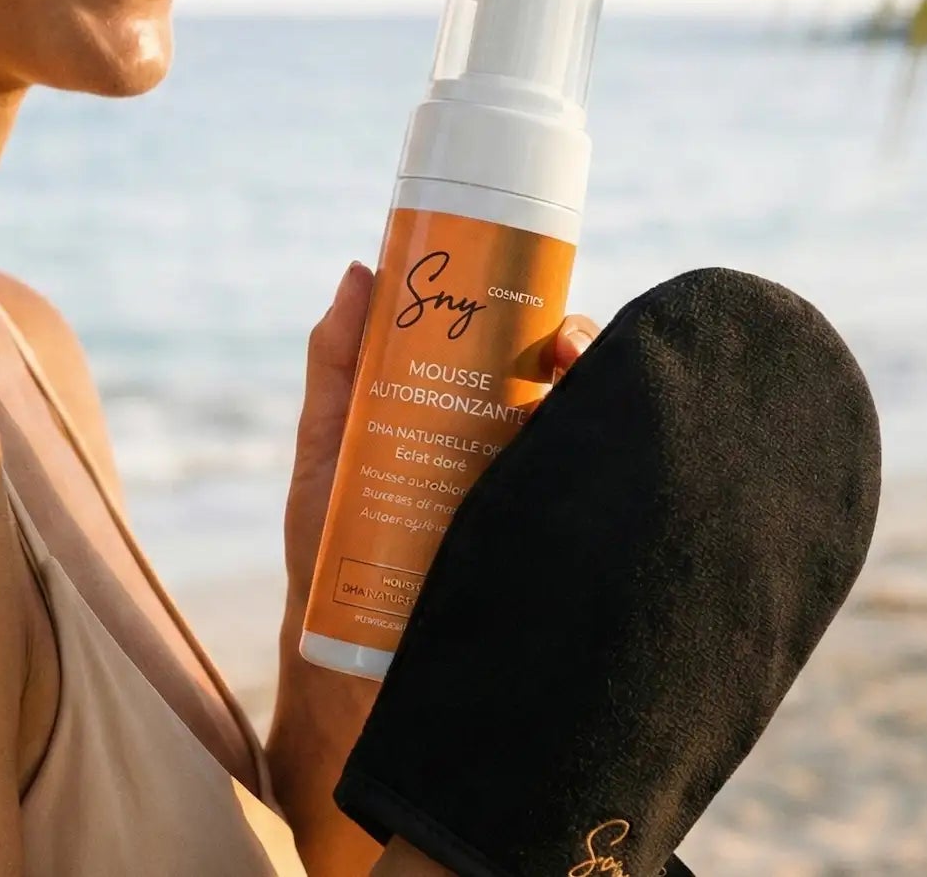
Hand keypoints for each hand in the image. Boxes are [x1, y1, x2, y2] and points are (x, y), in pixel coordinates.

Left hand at [282, 266, 599, 617]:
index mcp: (468, 422)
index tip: (554, 319)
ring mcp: (527, 508)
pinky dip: (599, 486)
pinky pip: (588, 519)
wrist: (338, 657)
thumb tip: (362, 269)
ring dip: (600, 410)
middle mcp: (510, 458)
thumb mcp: (326, 444)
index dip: (558, 327)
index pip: (530, 359)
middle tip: (565, 350)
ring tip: (569, 399)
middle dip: (586, 356)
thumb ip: (335, 361)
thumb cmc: (327, 547)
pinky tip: (588, 467)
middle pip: (574, 392)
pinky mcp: (537, 562)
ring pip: (590, 446)